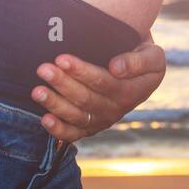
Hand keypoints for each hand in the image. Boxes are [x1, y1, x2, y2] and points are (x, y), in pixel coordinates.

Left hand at [32, 38, 166, 143]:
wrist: (140, 70)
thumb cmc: (142, 56)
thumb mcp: (152, 55)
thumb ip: (138, 61)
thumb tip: (116, 68)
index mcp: (132, 91)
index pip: (103, 82)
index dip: (82, 72)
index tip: (62, 58)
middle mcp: (117, 109)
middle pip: (86, 99)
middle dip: (63, 84)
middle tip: (43, 69)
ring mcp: (102, 120)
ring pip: (77, 115)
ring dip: (55, 104)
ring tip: (37, 91)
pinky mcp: (91, 127)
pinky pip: (74, 133)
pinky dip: (58, 130)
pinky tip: (44, 119)